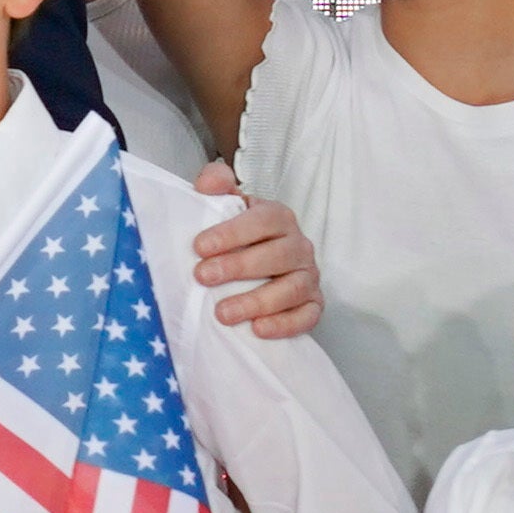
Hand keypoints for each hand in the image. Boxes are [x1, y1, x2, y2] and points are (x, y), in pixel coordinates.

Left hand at [188, 165, 320, 337]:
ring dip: (257, 301)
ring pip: (292, 288)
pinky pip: (307, 316)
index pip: (261, 221)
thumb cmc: (240, 237)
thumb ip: (217, 186)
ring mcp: (309, 276)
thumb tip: (207, 182)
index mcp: (278, 217)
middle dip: (238, 266)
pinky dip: (285, 324)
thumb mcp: (227, 206)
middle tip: (203, 277)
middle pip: (277, 255)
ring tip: (223, 313)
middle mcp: (298, 245)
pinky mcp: (314, 304)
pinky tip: (258, 330)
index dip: (231, 233)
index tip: (199, 247)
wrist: (261, 267)